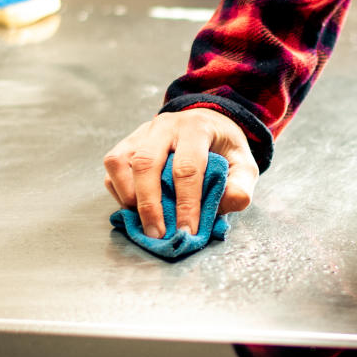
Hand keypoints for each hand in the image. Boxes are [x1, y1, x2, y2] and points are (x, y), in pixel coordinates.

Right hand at [103, 108, 258, 236]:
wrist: (207, 123)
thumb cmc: (223, 148)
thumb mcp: (243, 163)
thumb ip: (241, 184)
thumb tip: (234, 201)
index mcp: (196, 128)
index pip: (187, 168)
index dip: (187, 203)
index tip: (188, 230)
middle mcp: (165, 125)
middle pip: (146, 163)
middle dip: (150, 204)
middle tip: (158, 234)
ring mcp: (142, 132)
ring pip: (120, 161)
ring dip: (128, 195)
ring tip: (143, 221)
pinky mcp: (128, 142)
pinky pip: (113, 166)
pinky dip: (119, 189)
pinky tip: (134, 207)